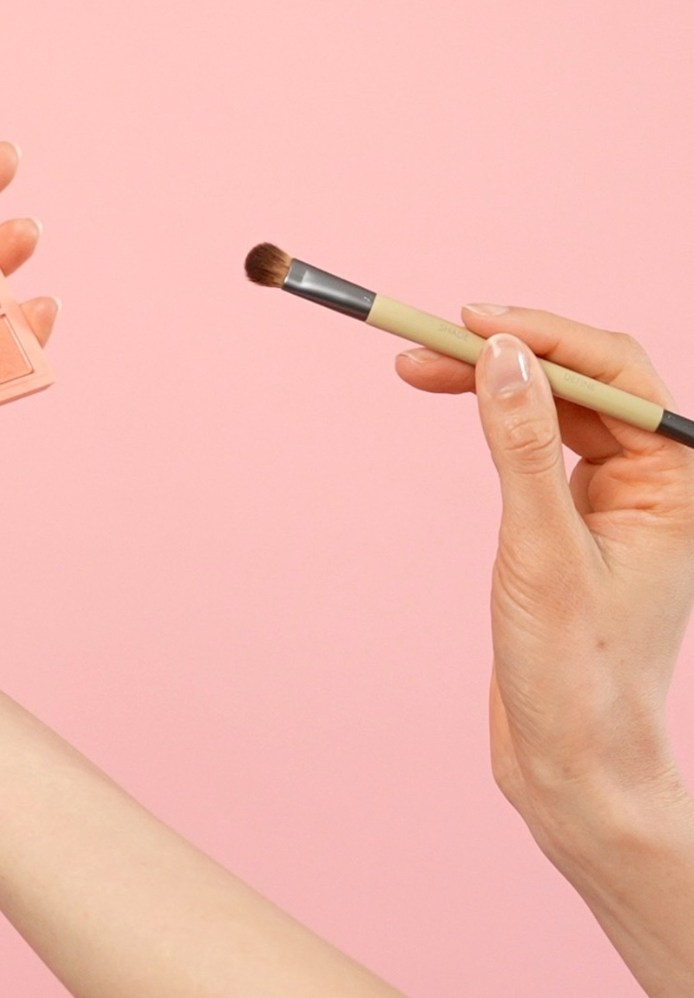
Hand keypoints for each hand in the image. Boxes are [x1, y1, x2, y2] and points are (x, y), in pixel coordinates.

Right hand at [395, 306, 693, 849]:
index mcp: (676, 484)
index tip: (471, 320)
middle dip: (504, 354)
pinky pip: (537, 444)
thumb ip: (522, 445)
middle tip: (424, 345)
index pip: (615, 372)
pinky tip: (457, 407)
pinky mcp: (575, 520)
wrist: (573, 764)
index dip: (544, 335)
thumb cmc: (578, 673)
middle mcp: (654, 482)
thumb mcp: (543, 551)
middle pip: (580, 381)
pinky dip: (493, 421)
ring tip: (417, 369)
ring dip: (489, 382)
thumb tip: (500, 352)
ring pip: (554, 407)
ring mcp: (615, 500)